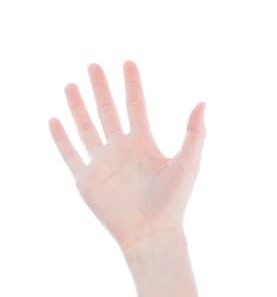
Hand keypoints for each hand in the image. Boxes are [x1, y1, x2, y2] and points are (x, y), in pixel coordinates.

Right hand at [48, 59, 205, 253]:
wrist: (152, 233)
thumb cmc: (174, 202)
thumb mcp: (188, 163)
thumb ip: (195, 132)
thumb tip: (203, 101)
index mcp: (144, 144)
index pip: (136, 107)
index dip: (132, 85)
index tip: (128, 63)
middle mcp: (122, 150)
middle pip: (108, 112)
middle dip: (100, 89)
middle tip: (93, 65)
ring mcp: (103, 164)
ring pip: (87, 128)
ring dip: (78, 107)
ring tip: (71, 84)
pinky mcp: (87, 180)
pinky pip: (70, 155)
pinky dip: (61, 138)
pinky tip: (54, 120)